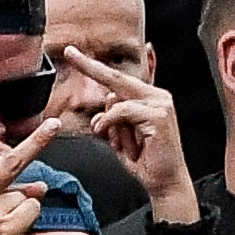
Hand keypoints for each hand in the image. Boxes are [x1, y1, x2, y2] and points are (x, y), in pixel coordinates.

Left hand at [61, 46, 195, 222]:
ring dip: (108, 124)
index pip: (118, 79)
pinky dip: (111, 124)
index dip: (95, 66)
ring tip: (117, 143)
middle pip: (116, 76)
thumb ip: (112, 118)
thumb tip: (107, 101)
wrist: (164, 182)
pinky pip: (122, 111)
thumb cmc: (144, 162)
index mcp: (147, 99)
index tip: (74, 53)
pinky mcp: (159, 114)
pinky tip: (111, 135)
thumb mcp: (120, 138)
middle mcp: (156, 96)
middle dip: (89, 66)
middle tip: (69, 53)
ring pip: (116, 100)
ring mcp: (160, 103)